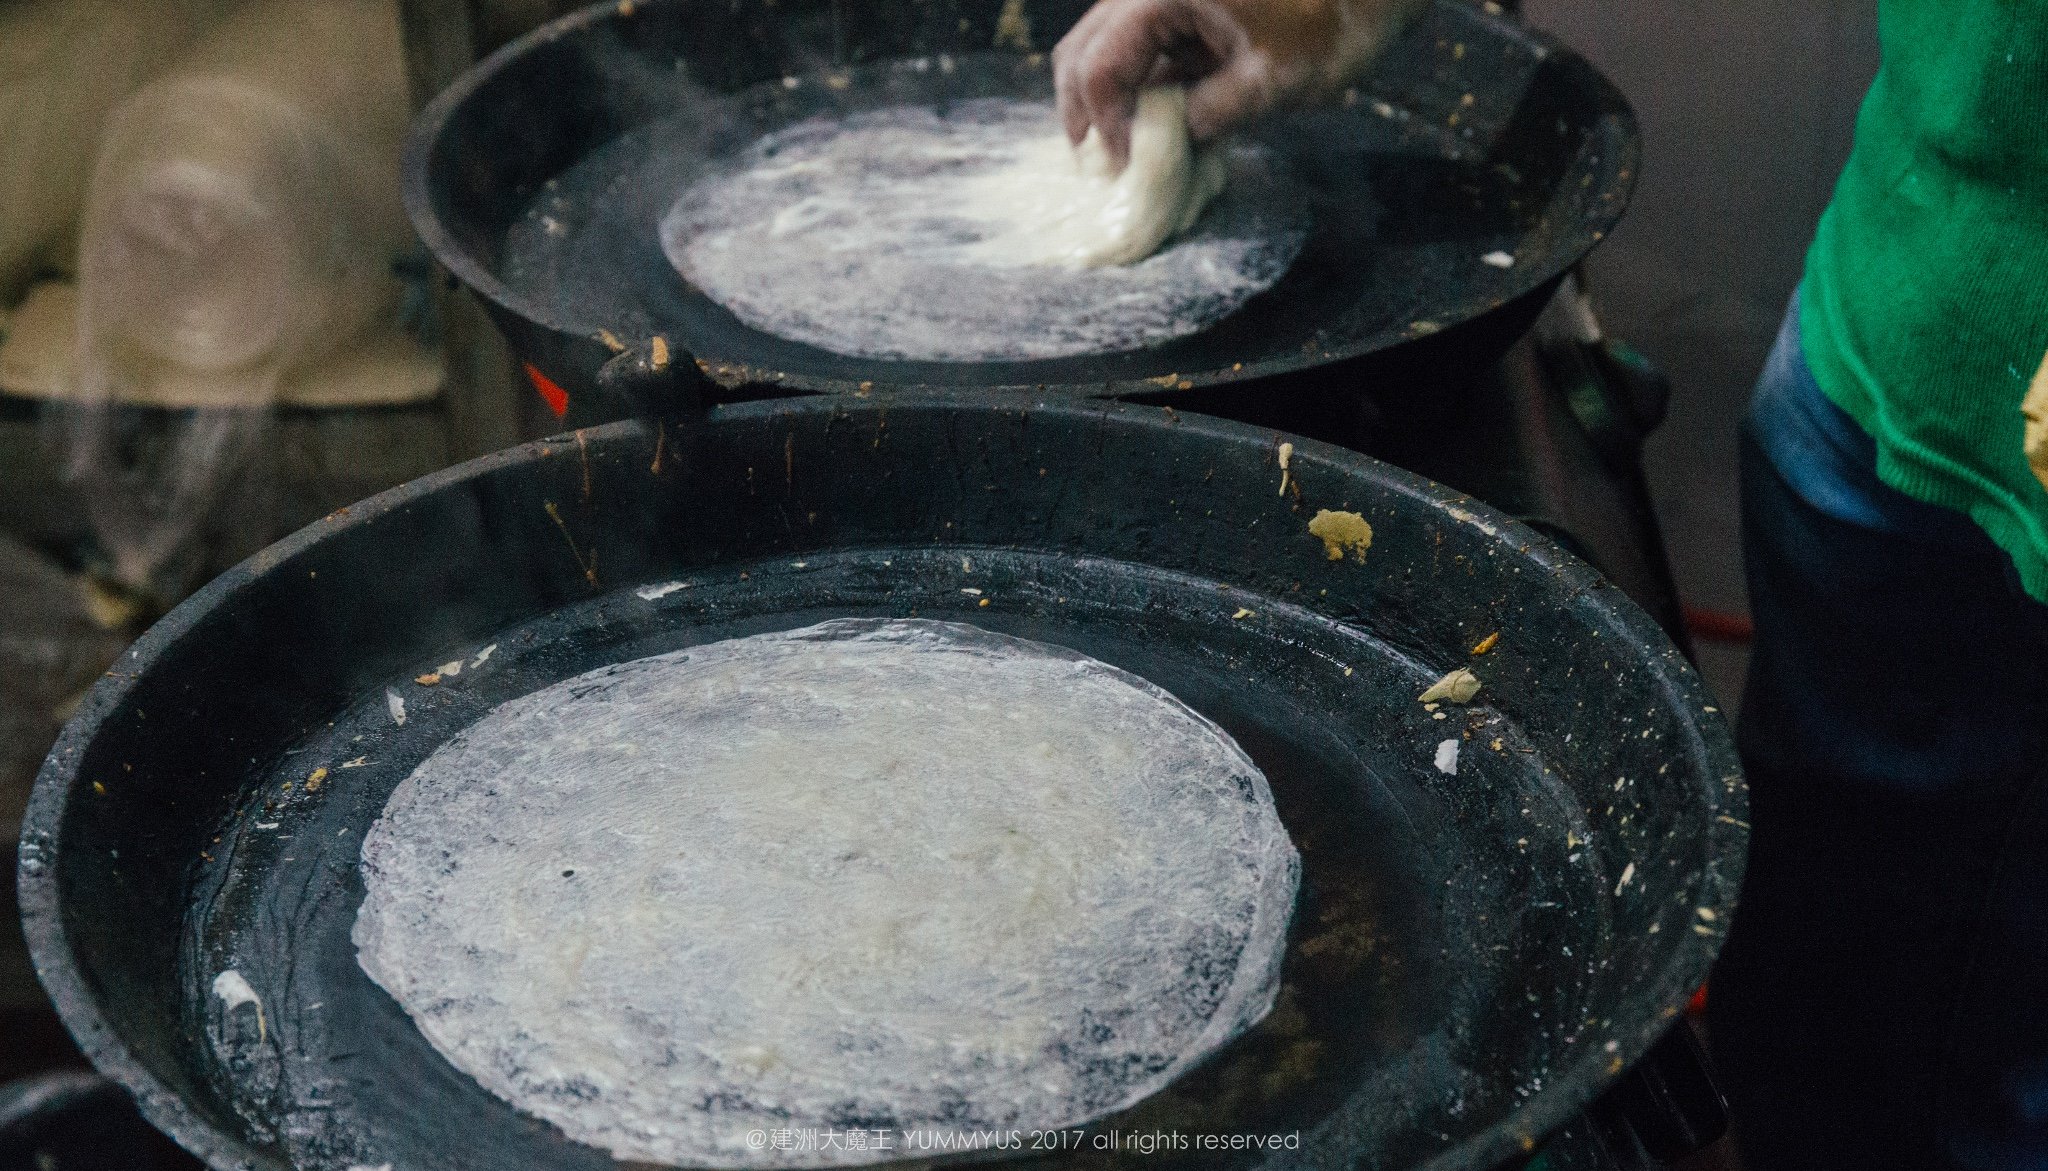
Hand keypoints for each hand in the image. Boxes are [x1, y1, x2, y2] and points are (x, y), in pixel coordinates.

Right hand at [1053, 0, 1270, 166]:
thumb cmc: (1329, 26)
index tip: (1125, 166)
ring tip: (1124, 149)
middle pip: (1082, 50)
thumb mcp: (1266, 83)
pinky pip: (1140, 49)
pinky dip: (1140, 86)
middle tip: (1100, 163)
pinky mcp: (1181, 7)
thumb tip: (1159, 153)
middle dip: (1085, 109)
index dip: (1107, 124)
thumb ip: (1205, 117)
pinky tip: (1155, 125)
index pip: (1101, 66)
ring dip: (1109, 99)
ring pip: (1103, 48)